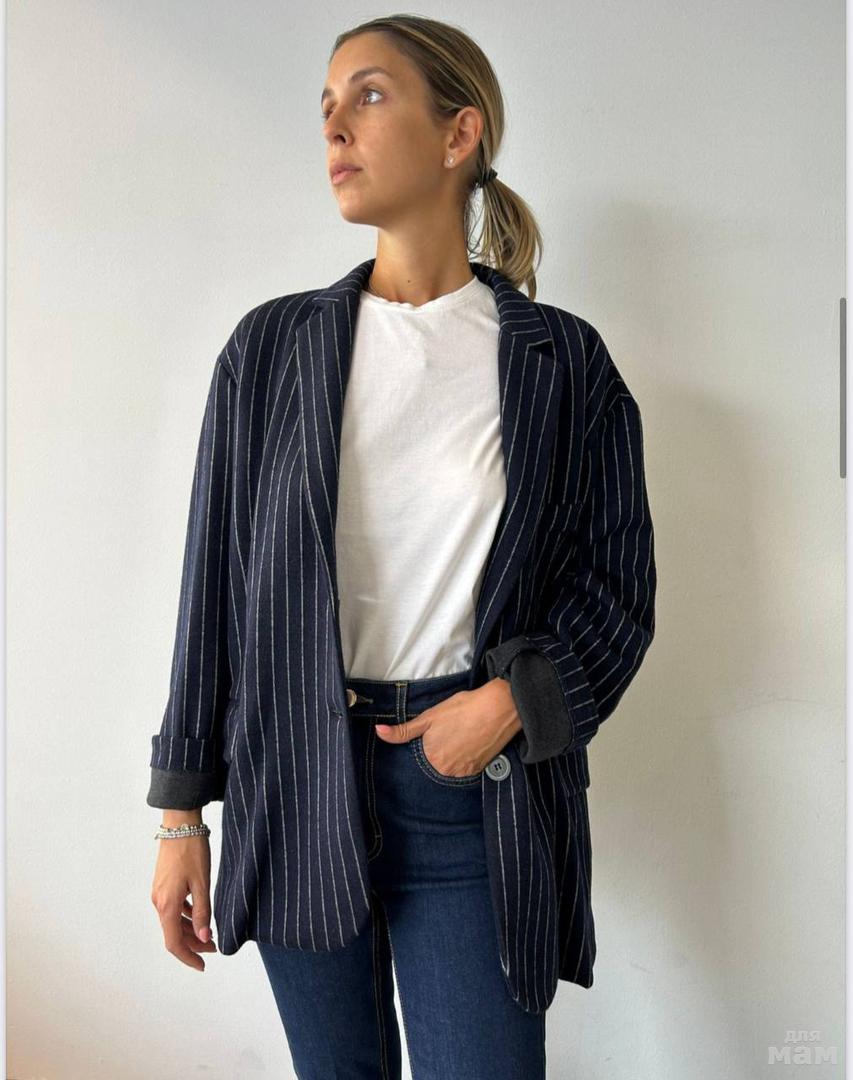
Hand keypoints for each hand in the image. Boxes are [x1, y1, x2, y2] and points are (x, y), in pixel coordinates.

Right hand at [150, 834, 217, 970]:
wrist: (180, 825)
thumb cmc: (192, 851)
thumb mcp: (202, 883)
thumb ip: (203, 912)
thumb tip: (205, 938)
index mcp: (167, 905)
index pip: (174, 943)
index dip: (188, 957)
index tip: (203, 965)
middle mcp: (159, 902)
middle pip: (174, 934)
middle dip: (194, 944)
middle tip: (215, 948)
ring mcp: (159, 893)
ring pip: (173, 922)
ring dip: (190, 931)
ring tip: (210, 933)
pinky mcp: (163, 885)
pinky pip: (173, 909)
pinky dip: (186, 917)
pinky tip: (199, 914)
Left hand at [373, 678, 521, 776]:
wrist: (499, 708)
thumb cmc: (462, 709)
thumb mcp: (428, 717)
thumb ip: (403, 731)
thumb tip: (378, 732)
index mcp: (431, 758)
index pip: (421, 755)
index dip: (429, 740)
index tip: (440, 730)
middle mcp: (446, 771)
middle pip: (436, 762)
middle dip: (441, 748)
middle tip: (453, 730)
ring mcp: (464, 773)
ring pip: (451, 765)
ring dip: (454, 754)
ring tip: (462, 735)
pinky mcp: (479, 770)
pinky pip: (465, 767)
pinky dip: (466, 757)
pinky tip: (471, 741)